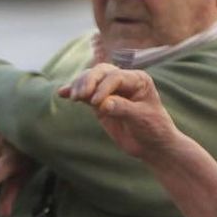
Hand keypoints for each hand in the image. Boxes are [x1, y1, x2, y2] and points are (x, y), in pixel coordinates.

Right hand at [58, 63, 179, 158]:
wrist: (153, 145)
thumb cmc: (154, 129)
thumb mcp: (141, 118)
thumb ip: (122, 108)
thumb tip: (102, 104)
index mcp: (138, 79)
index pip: (116, 76)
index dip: (103, 87)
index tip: (96, 104)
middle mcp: (123, 80)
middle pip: (101, 72)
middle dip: (88, 81)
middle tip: (80, 96)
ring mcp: (110, 90)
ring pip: (91, 79)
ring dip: (79, 85)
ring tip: (72, 97)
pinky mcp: (100, 102)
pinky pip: (85, 93)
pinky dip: (74, 91)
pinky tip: (62, 92)